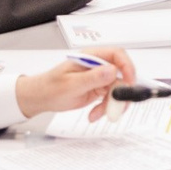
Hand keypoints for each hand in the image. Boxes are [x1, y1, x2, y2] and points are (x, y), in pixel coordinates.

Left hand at [16, 49, 136, 121]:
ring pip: (118, 89)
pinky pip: (110, 98)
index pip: (117, 55)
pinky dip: (106, 108)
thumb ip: (93, 77)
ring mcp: (99, 78)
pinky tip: (94, 114)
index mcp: (91, 57)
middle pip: (121, 74)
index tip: (129, 82)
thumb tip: (112, 70)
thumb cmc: (50, 87)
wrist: (41, 98)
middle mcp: (98, 66)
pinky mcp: (98, 89)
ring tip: (99, 114)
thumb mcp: (71, 84)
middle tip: (118, 105)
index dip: (127, 67)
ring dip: (112, 104)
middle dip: (121, 92)